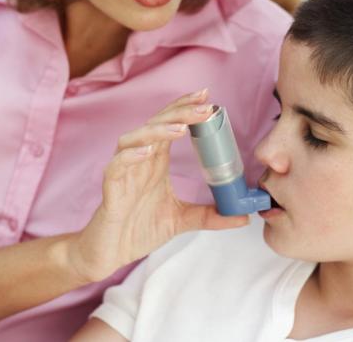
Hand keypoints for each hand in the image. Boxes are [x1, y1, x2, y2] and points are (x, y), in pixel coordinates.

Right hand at [67, 89, 248, 282]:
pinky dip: (130, 157)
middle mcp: (140, 160)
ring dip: (156, 130)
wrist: (109, 254)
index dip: (185, 108)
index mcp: (156, 161)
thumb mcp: (182, 220)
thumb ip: (211, 215)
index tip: (207, 97)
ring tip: (181, 127)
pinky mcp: (110, 191)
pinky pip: (115, 167)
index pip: (170, 124)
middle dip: (180, 112)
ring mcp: (124, 173)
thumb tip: (244, 217)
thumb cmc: (139, 229)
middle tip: (205, 106)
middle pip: (156, 124)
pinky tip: (148, 152)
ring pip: (133, 139)